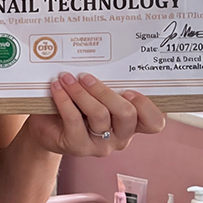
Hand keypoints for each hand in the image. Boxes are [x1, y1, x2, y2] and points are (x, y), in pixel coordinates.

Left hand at [24, 72, 164, 157]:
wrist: (48, 126)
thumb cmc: (77, 105)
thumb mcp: (96, 94)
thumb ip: (109, 83)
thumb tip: (106, 55)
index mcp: (133, 123)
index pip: (154, 122)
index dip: (147, 106)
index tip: (129, 89)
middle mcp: (121, 136)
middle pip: (127, 114)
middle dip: (106, 91)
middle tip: (86, 76)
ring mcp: (101, 145)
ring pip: (99, 115)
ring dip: (81, 92)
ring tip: (67, 77)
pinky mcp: (78, 146)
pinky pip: (74, 119)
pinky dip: (64, 99)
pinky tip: (57, 87)